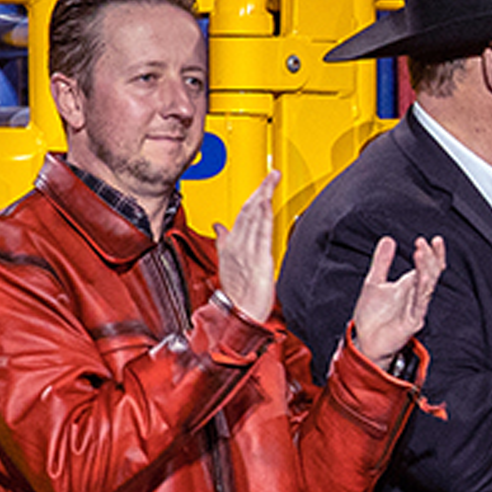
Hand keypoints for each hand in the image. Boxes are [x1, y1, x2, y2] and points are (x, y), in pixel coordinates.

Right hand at [213, 168, 281, 323]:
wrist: (238, 315)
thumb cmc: (236, 297)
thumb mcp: (226, 266)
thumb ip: (223, 243)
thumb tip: (220, 226)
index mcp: (230, 246)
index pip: (241, 215)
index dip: (251, 198)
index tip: (260, 186)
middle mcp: (238, 246)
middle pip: (248, 211)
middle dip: (259, 190)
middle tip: (272, 175)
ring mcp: (248, 251)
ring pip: (254, 217)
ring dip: (262, 197)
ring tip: (271, 180)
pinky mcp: (259, 260)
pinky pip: (261, 233)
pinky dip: (263, 217)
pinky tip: (268, 204)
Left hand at [349, 235, 446, 367]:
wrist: (364, 341)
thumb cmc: (372, 316)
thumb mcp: (373, 281)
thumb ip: (382, 261)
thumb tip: (388, 239)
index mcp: (410, 286)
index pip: (429, 267)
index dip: (434, 254)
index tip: (436, 239)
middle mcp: (416, 296)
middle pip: (430, 274)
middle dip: (429, 258)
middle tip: (422, 243)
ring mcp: (415, 309)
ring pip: (426, 287)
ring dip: (425, 270)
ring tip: (421, 254)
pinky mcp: (412, 322)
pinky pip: (419, 304)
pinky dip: (421, 290)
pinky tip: (422, 277)